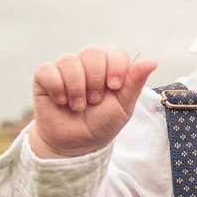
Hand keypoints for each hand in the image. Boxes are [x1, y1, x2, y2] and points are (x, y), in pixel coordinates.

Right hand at [29, 46, 157, 158]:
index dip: (115, 67)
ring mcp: (65, 69)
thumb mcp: (123, 107)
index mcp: (109, 67)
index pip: (114, 52)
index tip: (113, 87)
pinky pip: (48, 70)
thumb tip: (152, 61)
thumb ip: (135, 83)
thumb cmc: (101, 124)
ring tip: (78, 106)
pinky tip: (61, 101)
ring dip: (76, 88)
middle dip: (95, 81)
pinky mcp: (45, 77)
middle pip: (92, 52)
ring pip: (69, 60)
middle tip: (94, 101)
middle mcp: (87, 64)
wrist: (75, 144)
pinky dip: (57, 88)